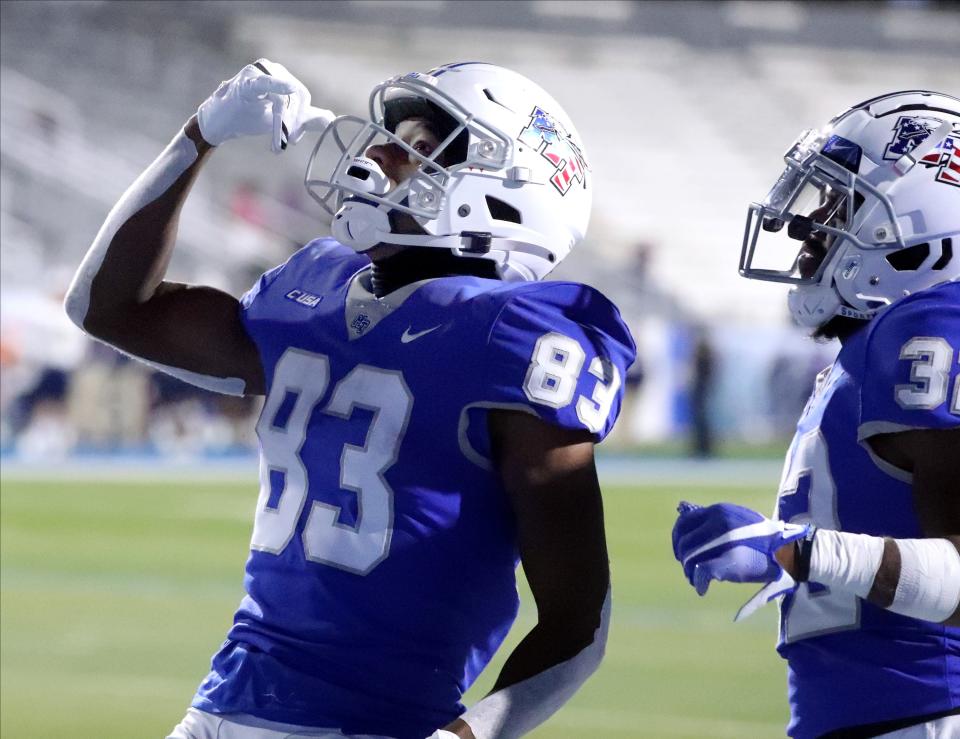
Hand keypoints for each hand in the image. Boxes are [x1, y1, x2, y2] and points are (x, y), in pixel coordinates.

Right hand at [197, 59, 333, 152]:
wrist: (221, 123)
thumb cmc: (249, 117)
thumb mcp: (283, 119)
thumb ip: (305, 118)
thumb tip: (331, 118)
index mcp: (282, 76)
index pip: (302, 97)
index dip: (302, 118)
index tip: (293, 138)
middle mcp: (272, 69)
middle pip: (297, 97)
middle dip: (293, 122)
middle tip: (286, 140)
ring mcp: (258, 72)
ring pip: (284, 100)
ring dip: (282, 122)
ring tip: (274, 139)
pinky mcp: (246, 82)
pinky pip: (266, 84)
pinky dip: (278, 88)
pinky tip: (289, 88)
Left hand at [672, 501, 808, 619]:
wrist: (786, 552)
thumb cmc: (760, 537)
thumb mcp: (735, 517)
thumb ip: (711, 517)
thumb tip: (681, 508)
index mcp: (718, 511)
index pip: (684, 522)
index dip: (678, 537)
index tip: (681, 549)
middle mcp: (717, 522)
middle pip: (685, 541)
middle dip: (682, 557)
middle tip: (688, 568)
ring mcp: (722, 541)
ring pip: (690, 557)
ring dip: (689, 571)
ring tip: (695, 578)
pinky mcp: (727, 561)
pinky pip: (701, 571)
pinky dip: (698, 582)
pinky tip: (702, 588)